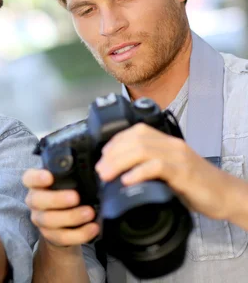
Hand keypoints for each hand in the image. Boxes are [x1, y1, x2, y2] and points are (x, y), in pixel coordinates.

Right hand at [23, 169, 98, 246]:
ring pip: (49, 220)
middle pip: (37, 200)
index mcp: (36, 184)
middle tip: (76, 197)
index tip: (49, 177)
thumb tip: (94, 168)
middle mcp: (34, 201)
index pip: (29, 178)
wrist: (65, 221)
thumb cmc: (67, 194)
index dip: (37, 178)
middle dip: (57, 199)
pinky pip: (62, 237)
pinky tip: (93, 228)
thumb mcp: (68, 182)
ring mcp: (40, 219)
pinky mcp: (50, 235)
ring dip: (71, 217)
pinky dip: (80, 234)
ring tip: (90, 213)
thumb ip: (73, 176)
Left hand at [96, 123, 237, 219]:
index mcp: (166, 142)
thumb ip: (148, 167)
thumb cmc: (196, 185)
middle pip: (135, 139)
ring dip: (119, 162)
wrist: (226, 195)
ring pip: (142, 149)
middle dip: (112, 154)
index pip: (135, 132)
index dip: (115, 142)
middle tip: (100, 170)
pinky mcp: (184, 173)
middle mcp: (172, 145)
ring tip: (107, 174)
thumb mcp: (168, 171)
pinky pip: (158, 166)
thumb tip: (120, 174)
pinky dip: (139, 172)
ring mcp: (179, 158)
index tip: (102, 157)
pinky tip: (127, 180)